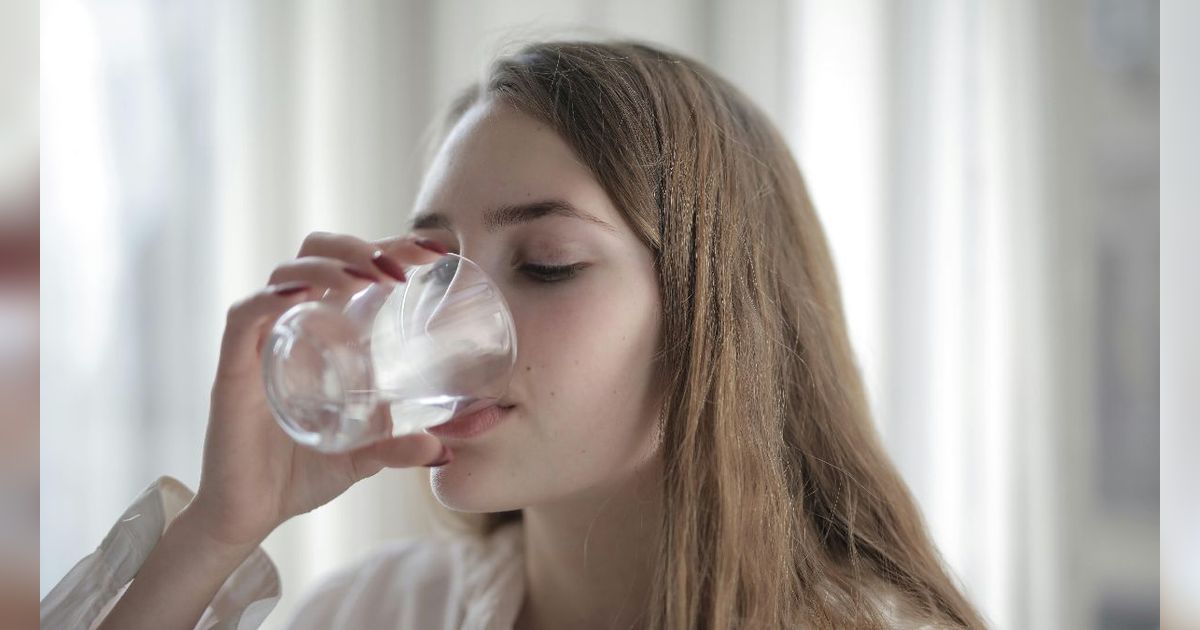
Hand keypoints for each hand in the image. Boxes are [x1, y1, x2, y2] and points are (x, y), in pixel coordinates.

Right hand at [187, 232, 452, 547]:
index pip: (353, 267)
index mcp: (324, 331)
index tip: (435, 251)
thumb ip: (400, 448)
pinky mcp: (233, 369)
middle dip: (359, 246)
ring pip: (286, 274)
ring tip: (367, 279)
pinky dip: (271, 298)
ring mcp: (261, 343)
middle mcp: (292, 326)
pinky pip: (245, 317)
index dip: (391, 247)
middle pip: (317, 253)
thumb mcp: (363, 456)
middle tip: (401, 268)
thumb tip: (445, 451)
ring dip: (329, 265)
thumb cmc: (300, 474)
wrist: (249, 516)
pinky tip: (303, 295)